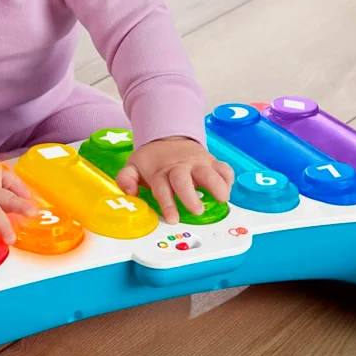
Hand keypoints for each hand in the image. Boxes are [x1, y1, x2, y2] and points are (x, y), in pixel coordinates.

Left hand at [116, 137, 233, 223]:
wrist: (167, 136)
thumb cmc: (152, 159)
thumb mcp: (134, 165)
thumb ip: (127, 178)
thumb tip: (129, 190)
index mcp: (160, 172)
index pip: (162, 188)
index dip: (168, 204)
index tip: (173, 218)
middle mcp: (179, 167)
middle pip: (184, 180)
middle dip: (191, 195)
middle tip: (197, 210)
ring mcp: (196, 163)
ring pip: (207, 172)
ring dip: (216, 185)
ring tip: (222, 199)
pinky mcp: (210, 160)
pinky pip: (222, 167)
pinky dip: (227, 177)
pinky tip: (228, 188)